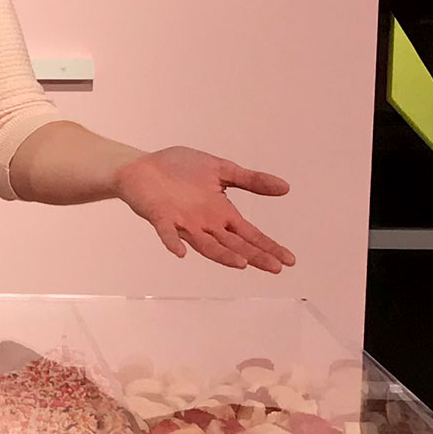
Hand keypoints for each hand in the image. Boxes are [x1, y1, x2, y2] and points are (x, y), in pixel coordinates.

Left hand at [115, 147, 294, 272]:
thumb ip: (250, 180)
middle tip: (275, 267)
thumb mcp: (221, 170)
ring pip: (206, 245)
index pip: (250, 234)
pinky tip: (180, 252)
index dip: (268, 246)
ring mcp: (183, 222)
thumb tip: (286, 188)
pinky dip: (172, 242)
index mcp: (220, 213)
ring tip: (241, 263)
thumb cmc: (180, 169)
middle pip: (234, 244)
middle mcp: (205, 223)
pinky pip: (166, 232)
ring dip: (222, 255)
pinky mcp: (160, 216)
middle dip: (255, 255)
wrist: (143, 166)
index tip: (289, 260)